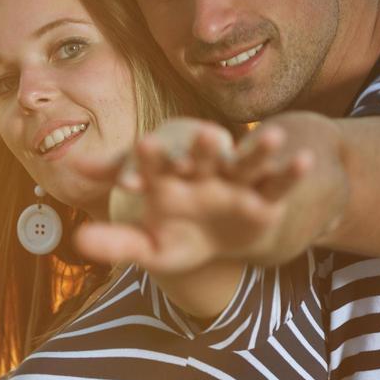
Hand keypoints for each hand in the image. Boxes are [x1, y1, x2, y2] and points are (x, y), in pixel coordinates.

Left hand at [74, 118, 312, 272]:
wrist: (222, 236)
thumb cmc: (181, 235)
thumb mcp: (149, 246)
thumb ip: (117, 242)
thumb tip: (77, 240)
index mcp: (168, 179)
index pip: (154, 166)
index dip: (149, 160)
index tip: (143, 149)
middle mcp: (201, 172)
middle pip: (200, 156)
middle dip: (202, 147)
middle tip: (202, 133)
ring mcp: (235, 181)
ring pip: (246, 161)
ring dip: (258, 148)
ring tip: (270, 134)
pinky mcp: (265, 196)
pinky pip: (279, 181)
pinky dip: (291, 171)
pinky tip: (302, 159)